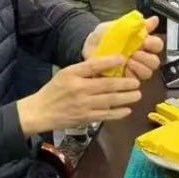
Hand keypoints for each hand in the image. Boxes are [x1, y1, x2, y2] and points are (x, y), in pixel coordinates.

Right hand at [17, 57, 141, 134]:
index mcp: (73, 75)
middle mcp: (79, 90)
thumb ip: (84, 70)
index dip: (110, 62)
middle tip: (137, 82)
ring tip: (137, 95)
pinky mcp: (86, 118)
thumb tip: (106, 64)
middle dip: (125, 84)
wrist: (41, 112)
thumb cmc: (54, 90)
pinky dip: (117, 113)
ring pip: (109, 101)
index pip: (94, 66)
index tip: (123, 58)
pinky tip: (127, 110)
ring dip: (125, 98)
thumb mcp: (66, 73)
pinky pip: (105, 115)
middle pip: (107, 85)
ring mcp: (84, 106)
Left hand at [82, 16, 162, 80]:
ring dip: (140, 68)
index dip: (153, 44)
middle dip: (147, 58)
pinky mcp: (125, 79)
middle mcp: (141, 57)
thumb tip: (154, 20)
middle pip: (155, 62)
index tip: (145, 41)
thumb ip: (137, 25)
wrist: (88, 46)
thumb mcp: (119, 26)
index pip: (157, 45)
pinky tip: (123, 70)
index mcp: (142, 43)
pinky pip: (134, 82)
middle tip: (136, 53)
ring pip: (147, 73)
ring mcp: (134, 69)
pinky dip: (130, 76)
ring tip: (128, 62)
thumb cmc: (104, 36)